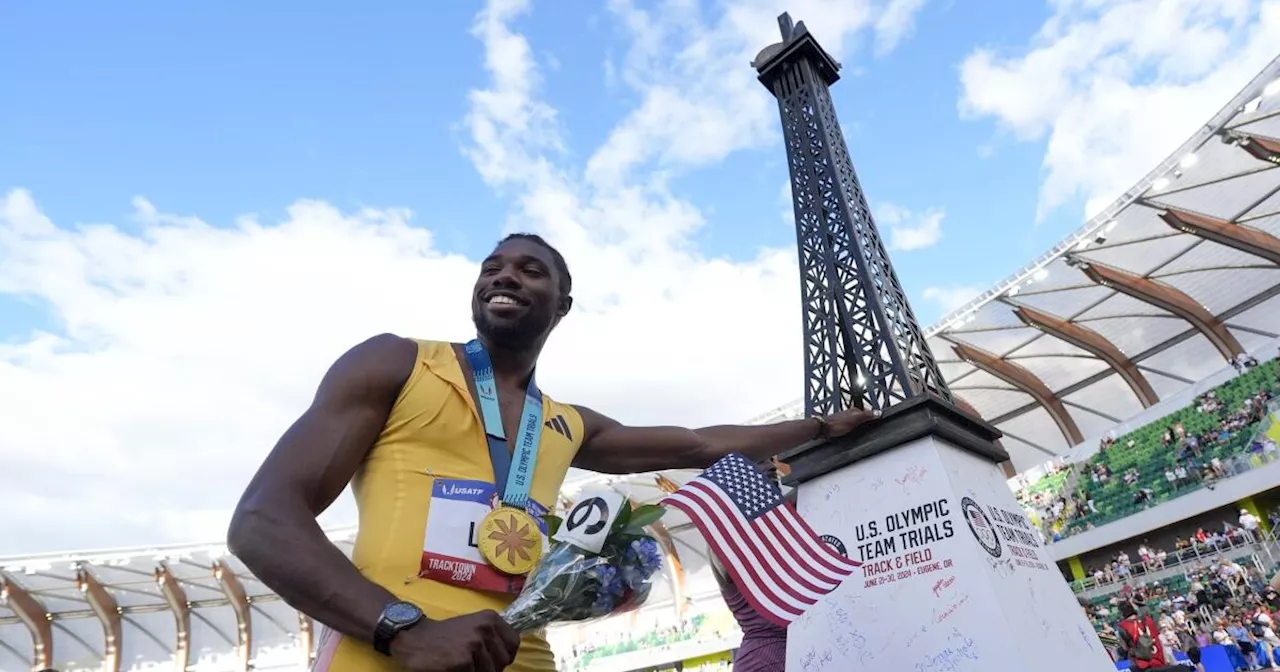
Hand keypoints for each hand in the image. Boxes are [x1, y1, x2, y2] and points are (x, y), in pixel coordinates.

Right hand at [390, 610, 519, 671]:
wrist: (414, 638)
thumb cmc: (446, 636)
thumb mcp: (474, 626)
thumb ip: (492, 638)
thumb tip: (507, 659)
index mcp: (490, 619)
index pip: (513, 644)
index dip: (505, 656)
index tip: (494, 660)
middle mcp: (484, 629)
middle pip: (503, 662)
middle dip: (491, 668)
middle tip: (473, 665)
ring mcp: (473, 644)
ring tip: (462, 666)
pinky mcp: (462, 661)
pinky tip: (452, 668)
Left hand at [822, 408, 879, 437]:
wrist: (822, 428)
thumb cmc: (836, 424)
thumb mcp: (854, 419)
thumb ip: (866, 416)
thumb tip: (878, 413)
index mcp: (854, 411)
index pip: (868, 411)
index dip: (873, 415)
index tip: (879, 419)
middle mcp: (849, 413)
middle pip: (862, 416)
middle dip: (867, 420)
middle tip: (872, 425)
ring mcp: (844, 419)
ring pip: (856, 421)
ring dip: (860, 424)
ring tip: (865, 429)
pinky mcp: (840, 425)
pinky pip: (850, 425)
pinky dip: (854, 428)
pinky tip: (854, 432)